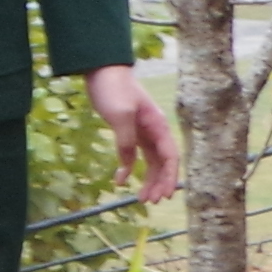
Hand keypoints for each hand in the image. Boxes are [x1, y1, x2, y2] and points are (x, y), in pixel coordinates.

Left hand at [88, 64, 184, 205]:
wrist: (102, 69)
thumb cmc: (113, 89)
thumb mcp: (120, 115)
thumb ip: (126, 142)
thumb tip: (128, 167)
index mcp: (157, 126)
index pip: (170, 157)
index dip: (169, 177)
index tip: (164, 195)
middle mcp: (154, 130)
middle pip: (162, 162)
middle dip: (159, 183)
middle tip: (150, 201)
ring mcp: (143, 130)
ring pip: (150, 161)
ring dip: (147, 179)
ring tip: (140, 198)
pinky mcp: (130, 130)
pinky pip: (134, 154)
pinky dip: (128, 168)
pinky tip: (119, 180)